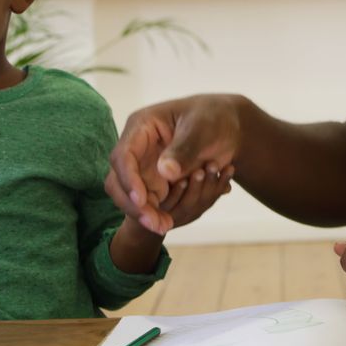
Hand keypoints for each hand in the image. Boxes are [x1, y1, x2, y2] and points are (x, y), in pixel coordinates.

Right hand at [104, 95, 241, 233]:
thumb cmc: (212, 119)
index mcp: (141, 127)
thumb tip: (164, 172)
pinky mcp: (154, 182)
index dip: (129, 179)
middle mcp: (137, 149)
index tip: (142, 200)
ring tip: (164, 226)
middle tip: (154, 223)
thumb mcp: (202, 128)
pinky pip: (148, 202)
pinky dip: (156, 214)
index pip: (123, 155)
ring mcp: (144, 166)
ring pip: (130, 196)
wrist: (226, 128)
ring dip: (144, 214)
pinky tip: (168, 222)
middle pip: (119, 180)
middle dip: (134, 204)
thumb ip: (184, 148)